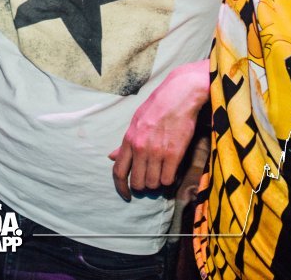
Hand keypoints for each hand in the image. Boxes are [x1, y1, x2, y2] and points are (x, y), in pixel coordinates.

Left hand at [109, 59, 209, 199]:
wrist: (179, 96)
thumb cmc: (157, 107)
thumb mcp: (136, 122)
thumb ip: (125, 143)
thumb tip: (111, 156)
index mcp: (129, 140)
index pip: (118, 171)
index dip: (121, 188)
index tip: (126, 195)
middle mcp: (140, 148)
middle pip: (138, 182)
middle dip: (144, 186)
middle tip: (151, 179)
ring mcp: (157, 151)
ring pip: (153, 183)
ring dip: (158, 183)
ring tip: (162, 173)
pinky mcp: (174, 153)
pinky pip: (168, 179)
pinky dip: (169, 179)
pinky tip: (171, 171)